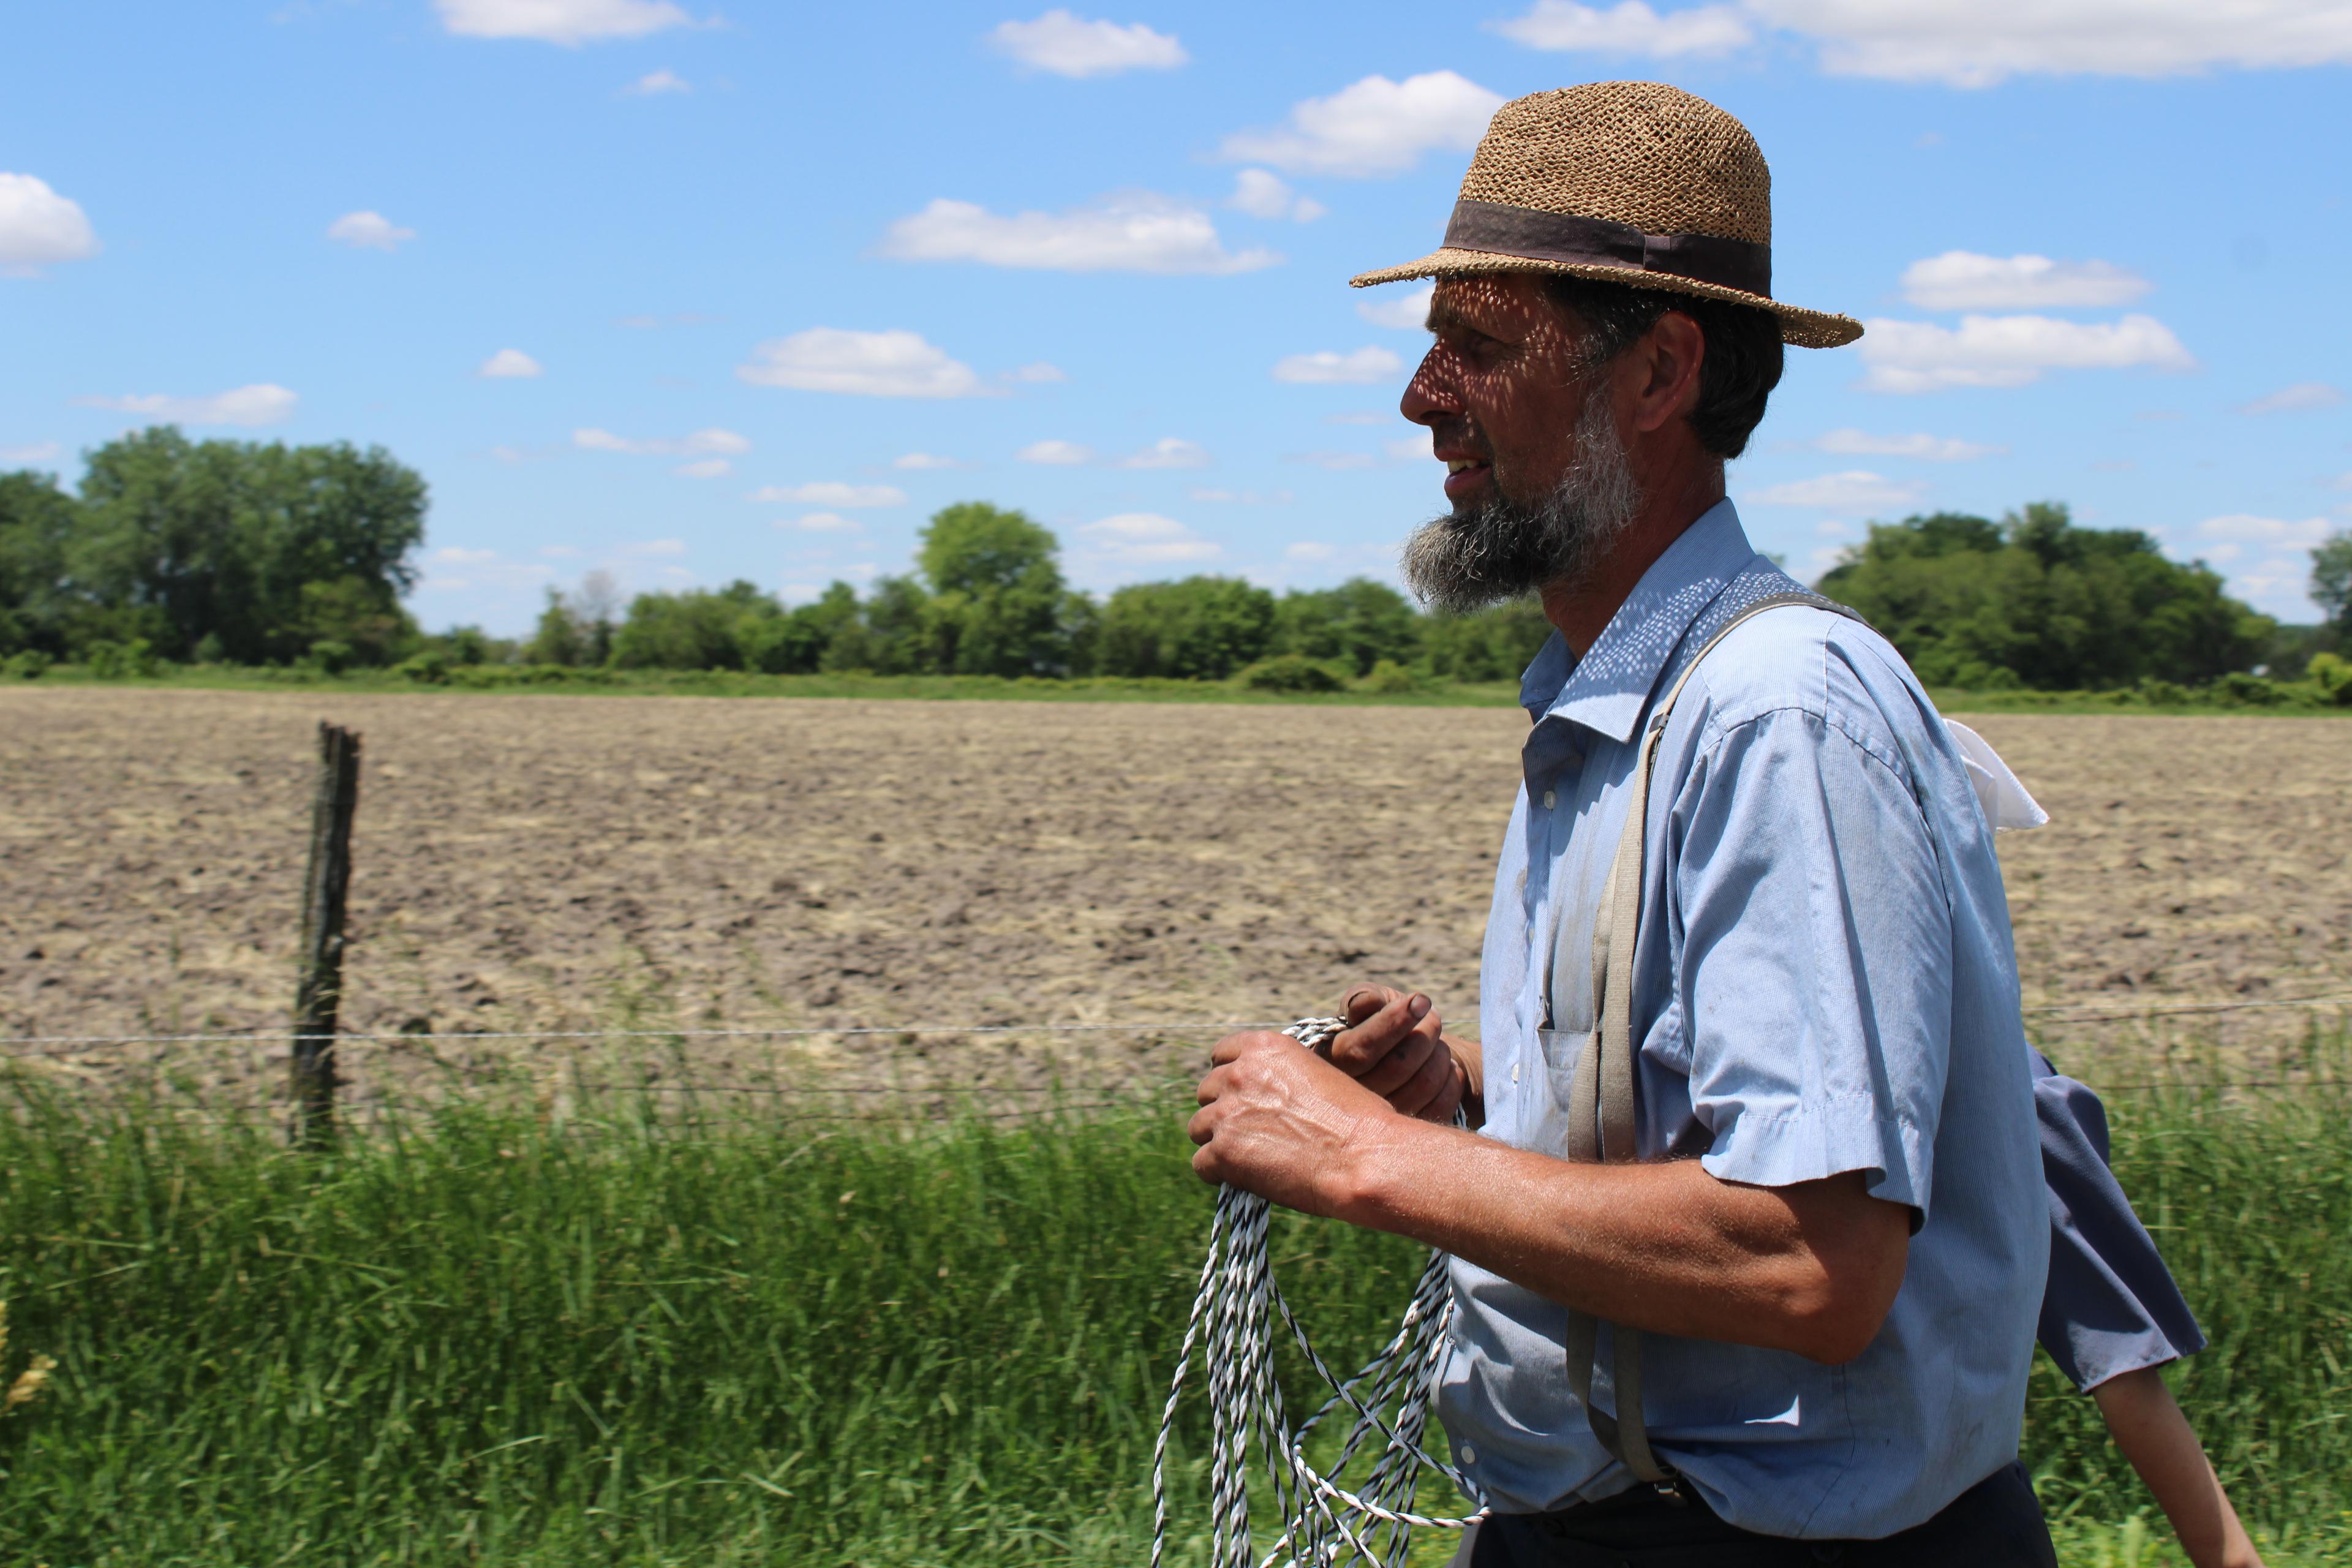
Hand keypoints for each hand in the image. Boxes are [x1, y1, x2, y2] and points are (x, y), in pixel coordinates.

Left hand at [1189, 1030, 1393, 1215]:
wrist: (1364, 1157)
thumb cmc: (1358, 1120)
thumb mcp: (1318, 1074)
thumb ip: (1282, 1077)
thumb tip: (1265, 1096)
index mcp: (1264, 1048)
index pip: (1221, 1055)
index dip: (1229, 1078)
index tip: (1240, 1096)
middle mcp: (1239, 1073)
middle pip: (1206, 1091)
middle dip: (1223, 1110)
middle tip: (1248, 1133)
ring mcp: (1227, 1112)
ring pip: (1198, 1127)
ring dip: (1218, 1141)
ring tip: (1248, 1158)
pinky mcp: (1223, 1151)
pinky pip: (1202, 1163)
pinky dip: (1219, 1173)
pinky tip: (1245, 1178)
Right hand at [1328, 984, 1473, 1123]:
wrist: (1404, 1054)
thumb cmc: (1381, 1022)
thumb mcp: (1369, 1003)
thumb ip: (1362, 998)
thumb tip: (1365, 1003)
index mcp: (1330, 1062)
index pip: (1361, 1049)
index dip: (1394, 1023)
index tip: (1421, 1000)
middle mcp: (1349, 1098)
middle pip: (1397, 1066)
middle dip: (1425, 1034)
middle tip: (1433, 1018)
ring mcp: (1380, 1122)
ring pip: (1422, 1085)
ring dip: (1440, 1055)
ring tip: (1437, 1043)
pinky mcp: (1409, 1135)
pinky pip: (1441, 1107)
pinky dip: (1452, 1080)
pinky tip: (1447, 1068)